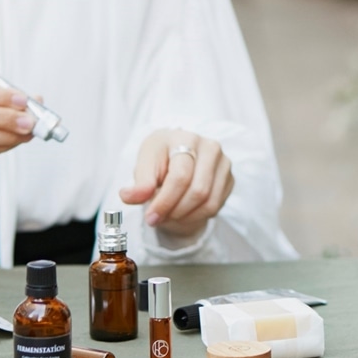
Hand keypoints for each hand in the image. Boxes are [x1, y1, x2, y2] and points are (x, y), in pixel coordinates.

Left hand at [119, 129, 233, 240]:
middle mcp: (210, 147)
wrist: (177, 153)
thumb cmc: (160, 157)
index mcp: (186, 138)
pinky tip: (182, 212)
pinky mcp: (229, 177)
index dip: (165, 201)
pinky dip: (197, 216)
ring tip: (169, 215)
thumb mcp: (144, 164)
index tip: (150, 217)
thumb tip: (128, 196)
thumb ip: (139, 182)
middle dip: (175, 211)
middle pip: (198, 191)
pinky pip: (216, 206)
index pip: (181, 176)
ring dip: (185, 216)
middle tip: (157, 218)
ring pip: (209, 202)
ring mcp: (223, 162)